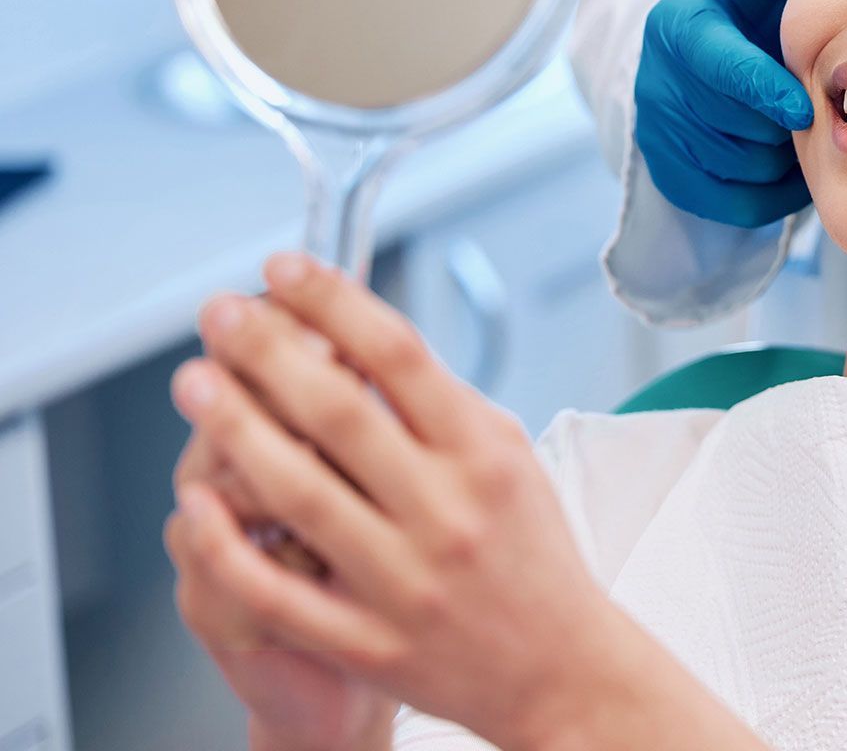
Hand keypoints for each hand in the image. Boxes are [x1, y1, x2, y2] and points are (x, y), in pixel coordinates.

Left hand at [168, 253, 655, 750]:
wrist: (559, 668)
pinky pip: (279, 590)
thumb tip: (357, 340)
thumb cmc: (530, 554)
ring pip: (299, 492)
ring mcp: (403, 580)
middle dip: (268, 351)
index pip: (399, 356)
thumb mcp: (511, 458)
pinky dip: (229, 545)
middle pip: (339, 412)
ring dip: (236, 429)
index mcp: (484, 456)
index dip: (333, 302)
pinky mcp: (368, 640)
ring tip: (196, 383)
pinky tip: (196, 503)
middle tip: (221, 315)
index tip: (286, 269)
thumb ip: (441, 405)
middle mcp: (446, 512)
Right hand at [635, 0, 812, 226]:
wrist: (716, 54)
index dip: (760, 90)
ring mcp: (658, 131)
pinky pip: (729, 202)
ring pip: (735, 167)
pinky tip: (786, 162)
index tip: (803, 108)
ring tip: (800, 131)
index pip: (715, 66)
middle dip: (780, 123)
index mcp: (678, 26)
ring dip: (779, 158)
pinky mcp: (668, 173)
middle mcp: (656, 80)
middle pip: (731, 124)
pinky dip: (769, 193)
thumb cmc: (751, 6)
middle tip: (817, 110)